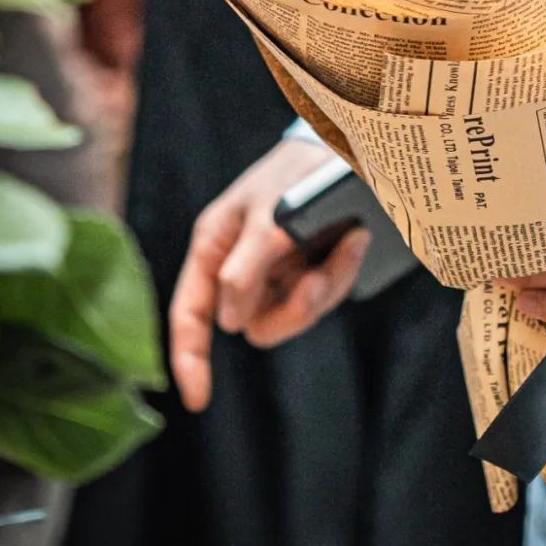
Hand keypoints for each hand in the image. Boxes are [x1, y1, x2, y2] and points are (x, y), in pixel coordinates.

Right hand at [170, 140, 370, 410]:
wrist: (346, 145)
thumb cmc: (294, 172)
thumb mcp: (267, 213)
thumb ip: (245, 267)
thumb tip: (228, 323)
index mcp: (216, 247)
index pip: (190, 313)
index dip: (189, 357)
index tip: (197, 400)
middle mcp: (242, 265)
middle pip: (254, 324)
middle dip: (292, 310)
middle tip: (316, 280)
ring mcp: (277, 270)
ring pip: (295, 314)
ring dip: (325, 287)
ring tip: (349, 242)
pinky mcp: (310, 268)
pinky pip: (323, 294)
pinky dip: (341, 271)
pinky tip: (356, 238)